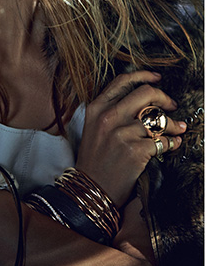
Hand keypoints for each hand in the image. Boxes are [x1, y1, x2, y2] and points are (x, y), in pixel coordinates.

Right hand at [76, 70, 186, 206]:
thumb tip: (143, 101)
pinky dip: (172, 143)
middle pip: (146, 93)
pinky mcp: (135, 150)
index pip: (123, 81)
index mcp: (97, 108)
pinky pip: (162, 141)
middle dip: (164, 98)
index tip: (157, 79)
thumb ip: (112, 111)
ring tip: (177, 130)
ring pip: (158, 119)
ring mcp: (122, 133)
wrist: (89, 189)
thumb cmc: (94, 160)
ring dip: (173, 125)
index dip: (144, 76)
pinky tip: (172, 144)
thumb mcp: (94, 128)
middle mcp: (109, 117)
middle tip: (171, 106)